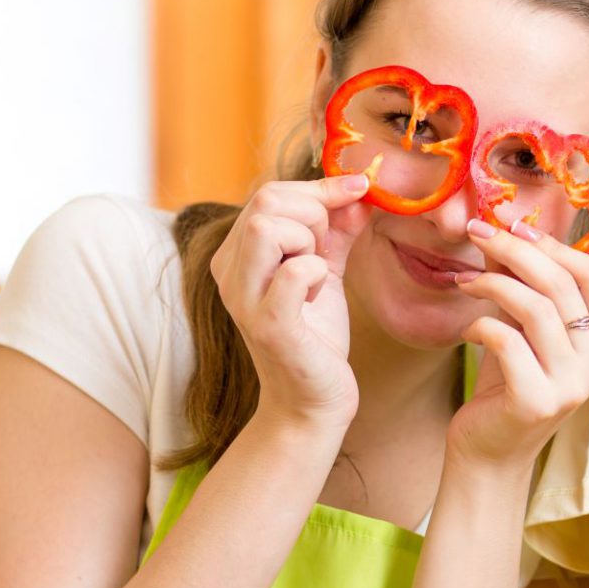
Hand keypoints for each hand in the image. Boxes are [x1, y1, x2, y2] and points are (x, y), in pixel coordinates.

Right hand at [209, 175, 372, 429]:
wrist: (313, 400)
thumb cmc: (316, 336)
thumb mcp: (325, 271)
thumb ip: (336, 231)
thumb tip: (357, 191)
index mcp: (237, 254)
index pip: (269, 193)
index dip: (319, 187)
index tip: (359, 190)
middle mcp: (229, 272)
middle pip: (267, 201)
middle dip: (314, 214)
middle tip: (326, 252)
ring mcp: (243, 299)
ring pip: (269, 228)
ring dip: (309, 242)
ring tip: (318, 275)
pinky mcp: (268, 326)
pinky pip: (295, 273)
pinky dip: (318, 275)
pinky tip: (318, 297)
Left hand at [448, 219, 588, 468]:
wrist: (489, 450)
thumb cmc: (508, 382)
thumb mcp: (520, 324)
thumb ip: (519, 279)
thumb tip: (501, 226)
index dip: (555, 244)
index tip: (514, 226)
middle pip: (563, 285)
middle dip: (515, 250)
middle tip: (477, 231)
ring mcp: (573, 385)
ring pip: (537, 308)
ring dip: (492, 283)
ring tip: (464, 281)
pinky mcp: (537, 402)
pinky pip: (507, 341)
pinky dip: (480, 325)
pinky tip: (469, 330)